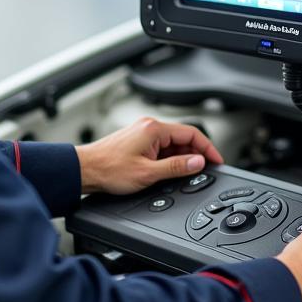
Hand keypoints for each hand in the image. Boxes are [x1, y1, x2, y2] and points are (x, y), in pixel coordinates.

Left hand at [75, 117, 223, 195]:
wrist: (85, 170)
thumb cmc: (109, 170)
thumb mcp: (148, 173)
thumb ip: (176, 167)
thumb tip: (198, 162)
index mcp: (154, 129)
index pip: (192, 133)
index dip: (208, 148)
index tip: (217, 161)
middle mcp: (149, 126)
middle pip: (183, 137)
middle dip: (195, 154)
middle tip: (202, 172)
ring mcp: (142, 133)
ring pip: (172, 143)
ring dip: (181, 157)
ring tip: (183, 175)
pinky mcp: (137, 141)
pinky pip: (161, 147)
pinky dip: (169, 158)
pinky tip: (168, 171)